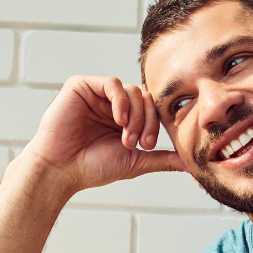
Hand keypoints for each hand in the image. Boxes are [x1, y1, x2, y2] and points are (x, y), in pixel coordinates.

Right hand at [22, 75, 183, 194]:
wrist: (61, 169)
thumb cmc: (92, 167)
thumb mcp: (135, 162)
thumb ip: (162, 158)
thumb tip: (191, 164)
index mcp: (124, 118)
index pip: (152, 108)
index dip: (155, 124)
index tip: (148, 146)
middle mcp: (112, 104)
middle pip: (146, 97)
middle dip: (148, 121)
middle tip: (138, 143)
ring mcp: (97, 94)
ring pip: (133, 90)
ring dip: (135, 115)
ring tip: (125, 138)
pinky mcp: (82, 86)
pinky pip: (112, 83)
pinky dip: (121, 101)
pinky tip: (118, 120)